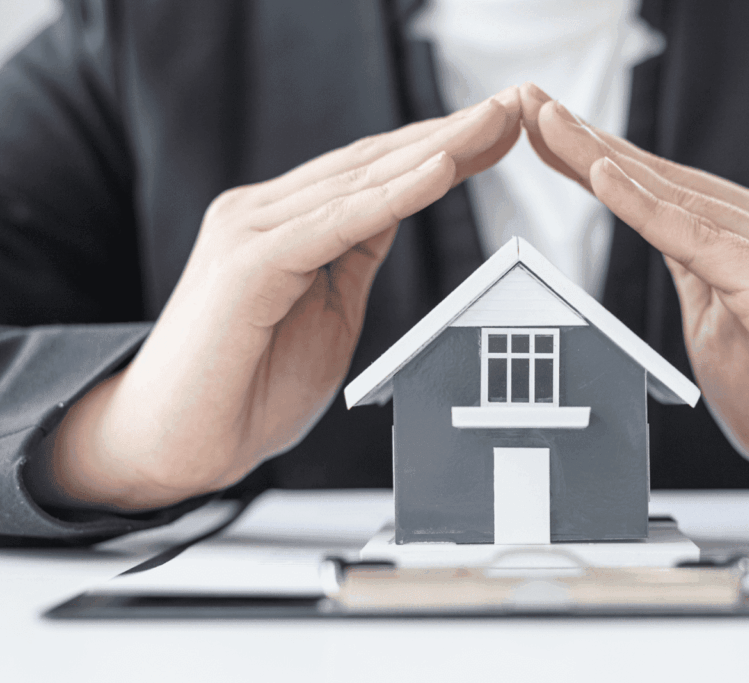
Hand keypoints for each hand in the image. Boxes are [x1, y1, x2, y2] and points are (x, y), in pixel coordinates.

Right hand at [45, 88, 522, 510]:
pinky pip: (337, 222)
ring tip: (492, 124)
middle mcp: (262, 212)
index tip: (496, 136)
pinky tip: (441, 169)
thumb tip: (395, 210)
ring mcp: (251, 230)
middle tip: (511, 110)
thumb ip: (355, 256)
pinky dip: (393, 195)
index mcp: (284, 223)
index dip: (438, 150)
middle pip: (372, 164)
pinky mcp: (249, 261)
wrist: (177, 446)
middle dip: (447, 135)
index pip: (373, 174)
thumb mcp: (329, 310)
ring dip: (434, 150)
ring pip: (360, 181)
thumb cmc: (249, 387)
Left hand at [520, 83, 748, 515]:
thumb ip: (694, 281)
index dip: (598, 160)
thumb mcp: (721, 332)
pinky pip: (699, 239)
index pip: (661, 191)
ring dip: (601, 157)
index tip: (545, 135)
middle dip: (587, 141)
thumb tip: (663, 248)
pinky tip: (601, 175)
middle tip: (528, 104)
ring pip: (673, 195)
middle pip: (661, 178)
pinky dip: (645, 206)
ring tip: (546, 122)